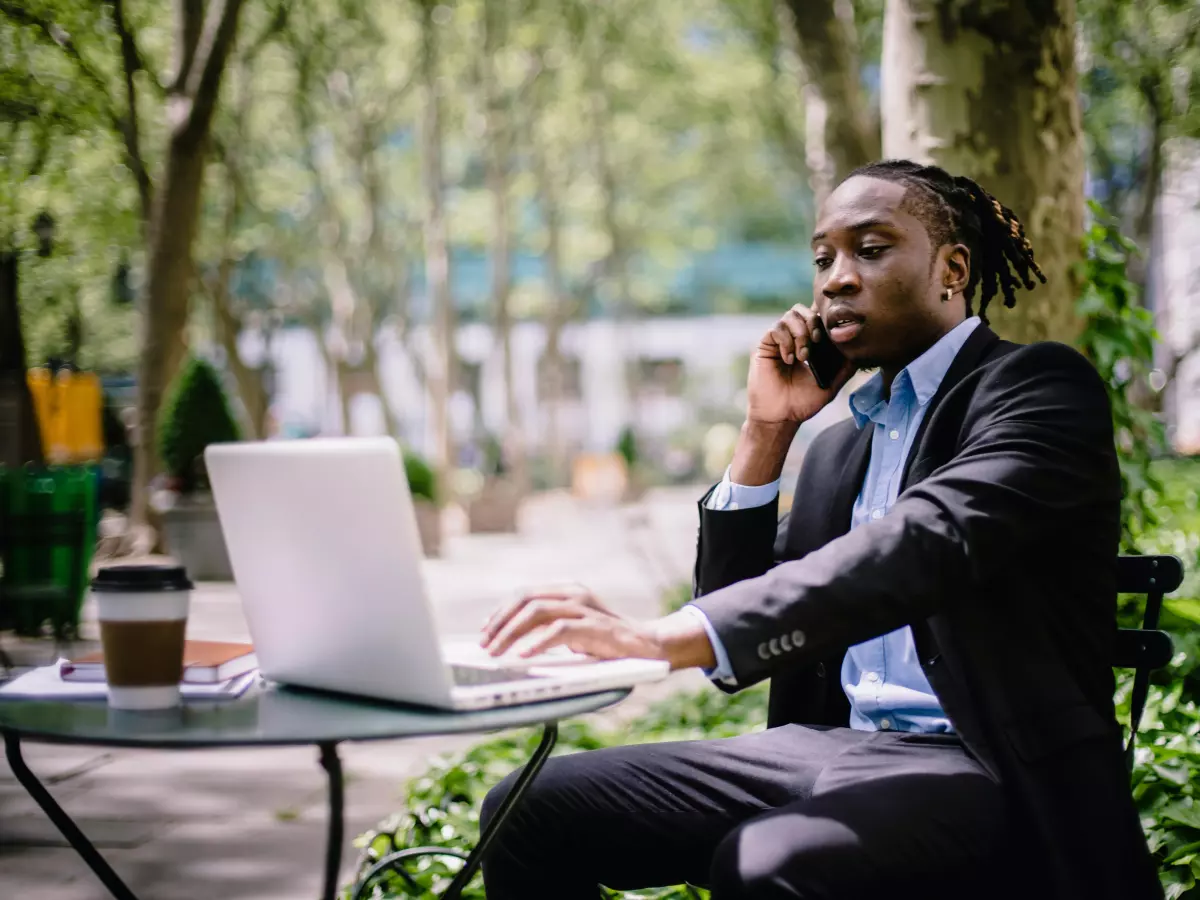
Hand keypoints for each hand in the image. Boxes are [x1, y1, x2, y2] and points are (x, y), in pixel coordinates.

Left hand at [480, 584, 661, 660]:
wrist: (648, 646)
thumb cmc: (607, 642)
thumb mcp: (574, 629)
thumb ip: (549, 627)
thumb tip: (512, 640)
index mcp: (568, 590)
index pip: (525, 594)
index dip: (501, 611)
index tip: (485, 629)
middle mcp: (574, 593)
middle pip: (525, 600)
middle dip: (500, 622)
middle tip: (484, 644)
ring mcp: (585, 607)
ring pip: (536, 612)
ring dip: (511, 633)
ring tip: (496, 652)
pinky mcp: (594, 626)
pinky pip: (558, 630)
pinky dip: (537, 643)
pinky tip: (523, 655)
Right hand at [747, 303, 855, 425]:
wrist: (781, 416)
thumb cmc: (803, 403)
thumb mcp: (831, 385)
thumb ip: (845, 369)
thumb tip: (861, 352)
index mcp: (808, 343)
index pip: (816, 317)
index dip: (824, 317)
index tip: (831, 333)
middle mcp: (792, 338)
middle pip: (802, 309)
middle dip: (813, 322)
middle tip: (817, 342)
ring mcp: (778, 341)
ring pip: (790, 316)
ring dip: (800, 333)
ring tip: (803, 356)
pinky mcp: (765, 346)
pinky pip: (776, 329)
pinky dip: (786, 342)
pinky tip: (790, 360)